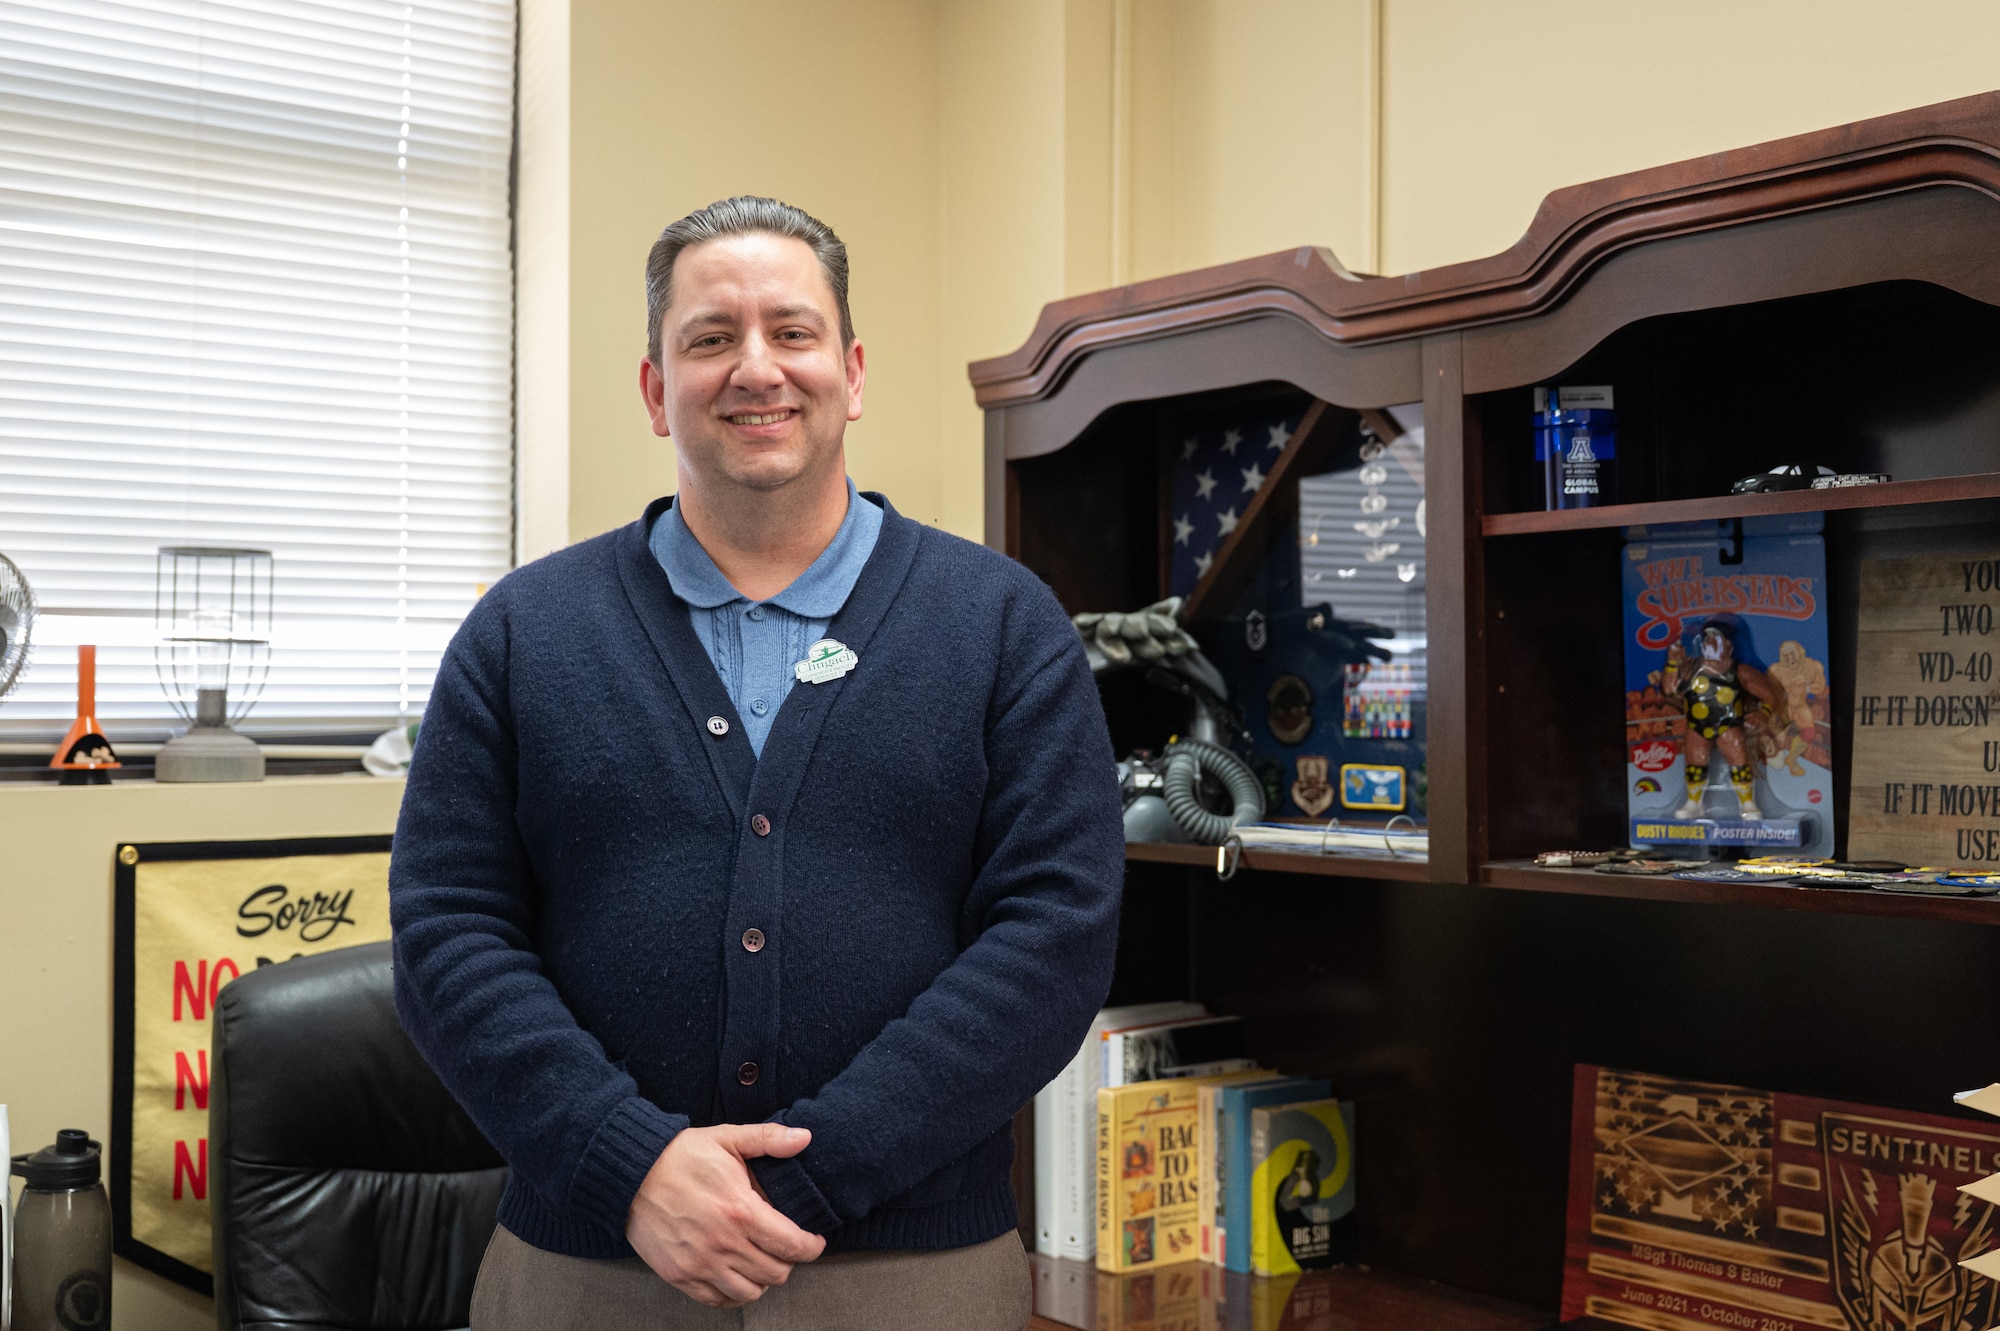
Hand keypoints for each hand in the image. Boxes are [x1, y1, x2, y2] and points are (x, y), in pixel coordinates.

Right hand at [625, 1123, 826, 1307]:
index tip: (814, 1240)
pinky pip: (719, 1300)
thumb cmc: (681, 1155)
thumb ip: (768, 1139)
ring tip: (762, 1261)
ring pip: (751, 1292)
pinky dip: (735, 1294)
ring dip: (763, 1279)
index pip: (793, 1245)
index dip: (812, 1246)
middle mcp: (723, 1244)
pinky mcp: (680, 1276)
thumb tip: (805, 1137)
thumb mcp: (727, 1137)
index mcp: (741, 1211)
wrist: (631, 1173)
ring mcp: (700, 1264)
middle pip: (777, 1272)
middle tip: (785, 1246)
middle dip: (789, 1260)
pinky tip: (738, 1276)